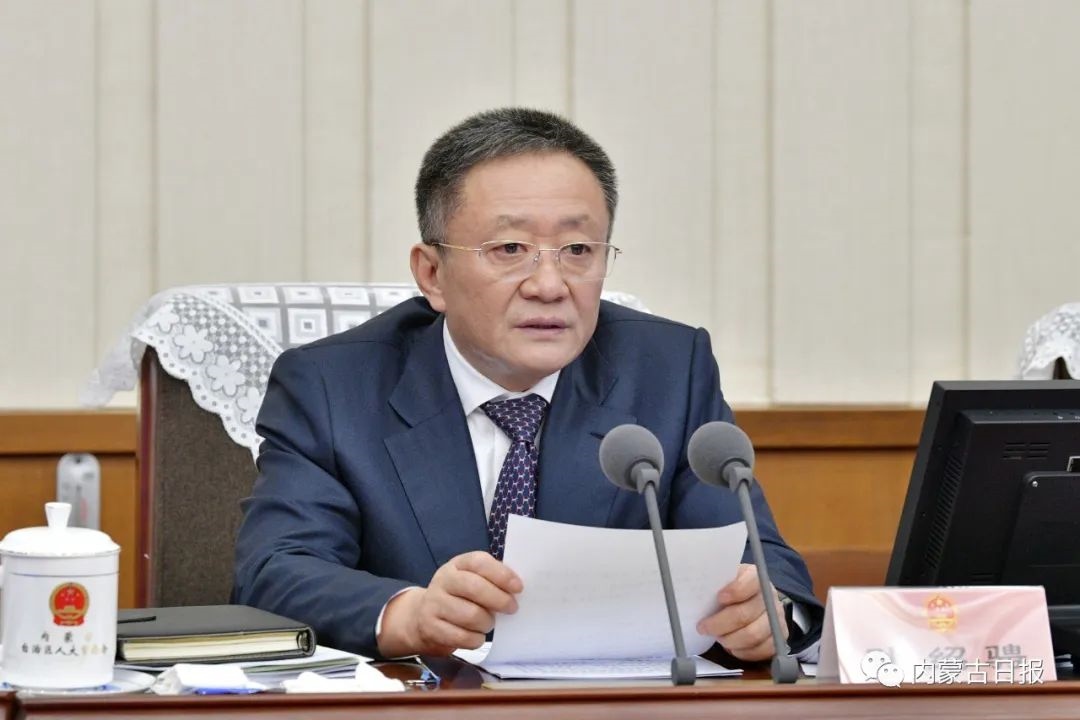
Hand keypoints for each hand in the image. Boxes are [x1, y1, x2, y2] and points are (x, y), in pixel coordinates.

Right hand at [377, 551, 521, 656]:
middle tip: (512, 608)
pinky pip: (461, 637)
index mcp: (457, 564)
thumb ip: (492, 580)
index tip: (518, 587)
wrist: (422, 617)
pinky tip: (476, 636)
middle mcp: (443, 580)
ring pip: (470, 615)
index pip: (479, 562)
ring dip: (487, 623)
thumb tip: (516, 589)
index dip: (501, 574)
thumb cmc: (459, 596)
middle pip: (475, 587)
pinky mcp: (431, 628)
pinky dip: (475, 639)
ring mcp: (434, 604)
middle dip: (499, 600)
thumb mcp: (472, 579)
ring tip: (488, 623)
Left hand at [696, 563, 787, 661]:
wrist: (751, 602)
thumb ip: (713, 582)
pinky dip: (744, 652)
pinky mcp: (779, 638)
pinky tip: (732, 647)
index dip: (735, 591)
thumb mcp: (722, 579)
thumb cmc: (729, 591)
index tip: (718, 598)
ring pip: (753, 635)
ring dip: (730, 640)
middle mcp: (769, 597)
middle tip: (703, 627)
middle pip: (745, 614)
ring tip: (718, 638)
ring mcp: (777, 618)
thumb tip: (687, 589)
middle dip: (720, 624)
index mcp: (755, 577)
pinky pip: (763, 650)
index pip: (751, 581)